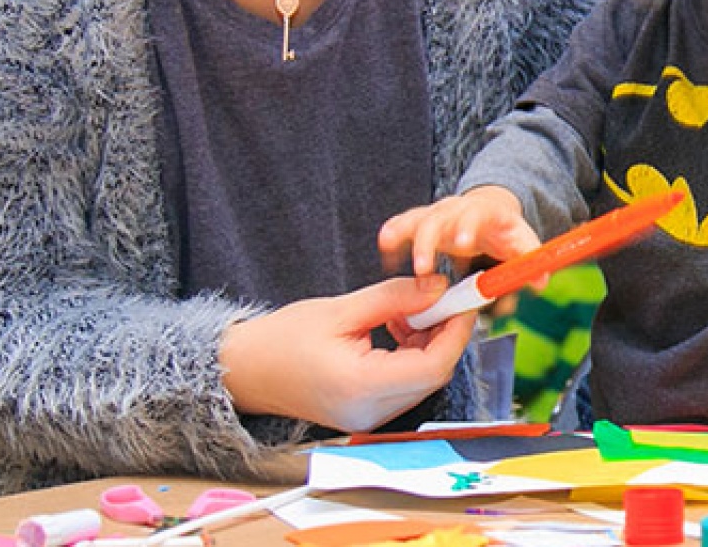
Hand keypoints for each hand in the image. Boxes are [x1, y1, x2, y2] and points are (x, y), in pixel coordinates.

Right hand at [219, 275, 478, 429]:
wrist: (245, 372)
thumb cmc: (282, 339)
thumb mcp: (341, 309)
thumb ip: (394, 298)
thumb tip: (439, 288)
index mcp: (361, 386)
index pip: (434, 366)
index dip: (456, 330)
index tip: (462, 298)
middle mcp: (370, 411)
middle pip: (434, 374)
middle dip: (444, 332)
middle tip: (436, 296)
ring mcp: (370, 419)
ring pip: (423, 380)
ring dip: (428, 342)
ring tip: (404, 311)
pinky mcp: (368, 415)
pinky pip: (406, 385)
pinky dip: (412, 355)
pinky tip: (395, 329)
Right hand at [377, 185, 542, 276]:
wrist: (491, 210)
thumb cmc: (505, 230)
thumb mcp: (522, 242)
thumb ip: (529, 260)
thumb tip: (540, 281)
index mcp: (484, 211)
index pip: (475, 214)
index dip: (468, 227)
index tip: (462, 243)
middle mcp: (457, 209)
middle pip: (438, 217)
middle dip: (428, 241)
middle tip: (422, 267)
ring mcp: (438, 214)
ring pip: (416, 218)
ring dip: (403, 233)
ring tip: (388, 247)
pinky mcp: (423, 222)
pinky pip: (404, 225)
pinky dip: (393, 235)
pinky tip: (385, 249)